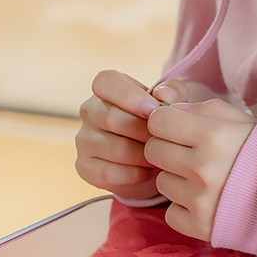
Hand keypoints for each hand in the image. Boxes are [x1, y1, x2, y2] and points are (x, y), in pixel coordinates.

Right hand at [75, 70, 161, 200]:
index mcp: (106, 88)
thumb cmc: (158, 121)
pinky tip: (149, 171)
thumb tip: (164, 96)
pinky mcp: (84, 166)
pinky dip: (134, 174)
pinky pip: (108, 172)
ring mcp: (83, 139)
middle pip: (111, 118)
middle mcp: (89, 111)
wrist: (149, 156)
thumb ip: (173, 92)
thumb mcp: (171, 102)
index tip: (154, 109)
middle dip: (144, 130)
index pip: (105, 82)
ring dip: (143, 154)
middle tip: (164, 139)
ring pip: (113, 147)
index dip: (130, 95)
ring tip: (161, 155)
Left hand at [145, 99, 256, 240]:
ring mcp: (199, 200)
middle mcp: (201, 167)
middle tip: (188, 152)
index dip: (165, 121)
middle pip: (153, 150)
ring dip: (176, 177)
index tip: (176, 126)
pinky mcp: (199, 227)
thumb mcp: (242, 119)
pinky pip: (171, 212)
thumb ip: (203, 109)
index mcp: (213, 135)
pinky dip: (183, 207)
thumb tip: (167, 110)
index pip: (158, 121)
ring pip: (161, 181)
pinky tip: (205, 200)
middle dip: (167, 147)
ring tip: (203, 178)